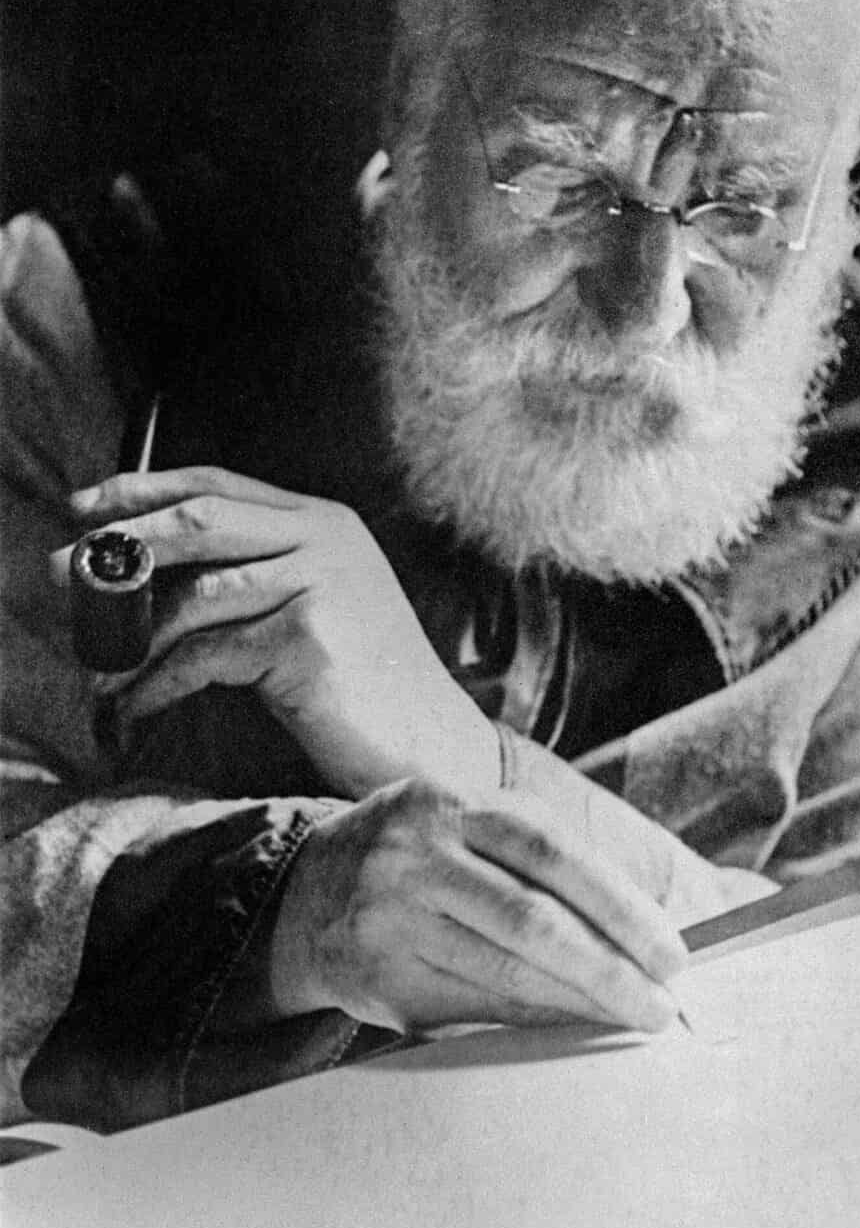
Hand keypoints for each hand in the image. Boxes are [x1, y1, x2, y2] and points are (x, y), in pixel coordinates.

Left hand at [55, 467, 499, 799]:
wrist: (429, 745)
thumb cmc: (364, 687)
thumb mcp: (314, 608)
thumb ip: (254, 575)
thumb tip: (144, 578)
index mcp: (326, 521)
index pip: (219, 482)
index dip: (144, 489)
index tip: (85, 506)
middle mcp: (327, 539)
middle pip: (201, 519)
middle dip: (122, 544)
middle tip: (62, 570)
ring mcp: (322, 584)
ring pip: (196, 594)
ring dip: (132, 637)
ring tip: (98, 671)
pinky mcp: (309, 638)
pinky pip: (204, 656)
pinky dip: (157, 684)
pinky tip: (136, 707)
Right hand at [272, 777, 687, 1033]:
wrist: (305, 888)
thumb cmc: (419, 853)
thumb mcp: (466, 821)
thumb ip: (538, 857)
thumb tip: (636, 924)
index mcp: (452, 803)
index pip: (552, 852)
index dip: (619, 903)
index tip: (670, 948)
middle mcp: (418, 854)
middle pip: (532, 918)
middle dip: (610, 966)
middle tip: (661, 1000)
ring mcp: (393, 917)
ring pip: (505, 970)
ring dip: (580, 1001)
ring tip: (631, 1014)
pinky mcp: (381, 977)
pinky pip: (473, 1005)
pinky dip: (532, 1018)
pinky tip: (571, 1022)